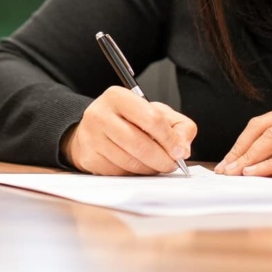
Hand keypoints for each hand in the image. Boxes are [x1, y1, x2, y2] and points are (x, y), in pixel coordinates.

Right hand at [62, 86, 196, 174]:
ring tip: (157, 164)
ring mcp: (91, 138)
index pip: (151, 119)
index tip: (180, 151)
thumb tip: (182, 148)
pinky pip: (119, 172)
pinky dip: (134, 174)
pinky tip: (138, 166)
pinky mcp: (89, 158)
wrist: (94, 128)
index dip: (170, 139)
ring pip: (130, 162)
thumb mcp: (155, 112)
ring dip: (150, 169)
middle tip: (172, 164)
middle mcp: (100, 114)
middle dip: (162, 159)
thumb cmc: (128, 119)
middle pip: (140, 144)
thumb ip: (178, 125)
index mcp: (118, 97)